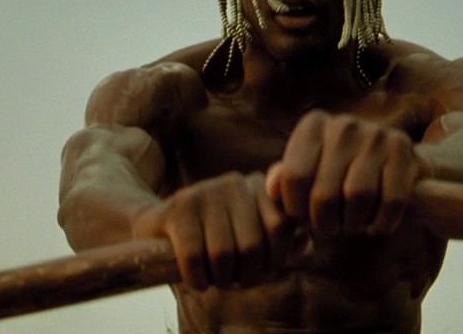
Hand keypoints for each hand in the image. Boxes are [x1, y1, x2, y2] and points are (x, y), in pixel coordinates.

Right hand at [131, 172, 299, 290]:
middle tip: (235, 279)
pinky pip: (194, 257)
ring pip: (223, 254)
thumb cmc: (215, 237)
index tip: (263, 268)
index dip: (275, 258)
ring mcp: (205, 191)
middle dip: (246, 275)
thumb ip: (285, 240)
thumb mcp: (253, 235)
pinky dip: (197, 279)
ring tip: (216, 279)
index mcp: (259, 186)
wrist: (159, 225)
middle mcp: (235, 182)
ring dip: (220, 280)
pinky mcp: (178, 208)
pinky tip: (196, 279)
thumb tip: (304, 244)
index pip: (282, 226)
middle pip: (253, 246)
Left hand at [265, 111, 428, 238]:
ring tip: (351, 225)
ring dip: (353, 224)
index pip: (293, 179)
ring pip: (357, 198)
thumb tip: (271, 190)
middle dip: (325, 224)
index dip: (296, 210)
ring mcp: (375, 134)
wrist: (395, 162)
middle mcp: (343, 124)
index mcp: (313, 125)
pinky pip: (391, 201)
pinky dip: (381, 224)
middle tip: (329, 229)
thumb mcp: (310, 172)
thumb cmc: (340, 174)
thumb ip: (286, 180)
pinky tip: (374, 225)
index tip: (304, 218)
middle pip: (324, 194)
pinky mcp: (403, 149)